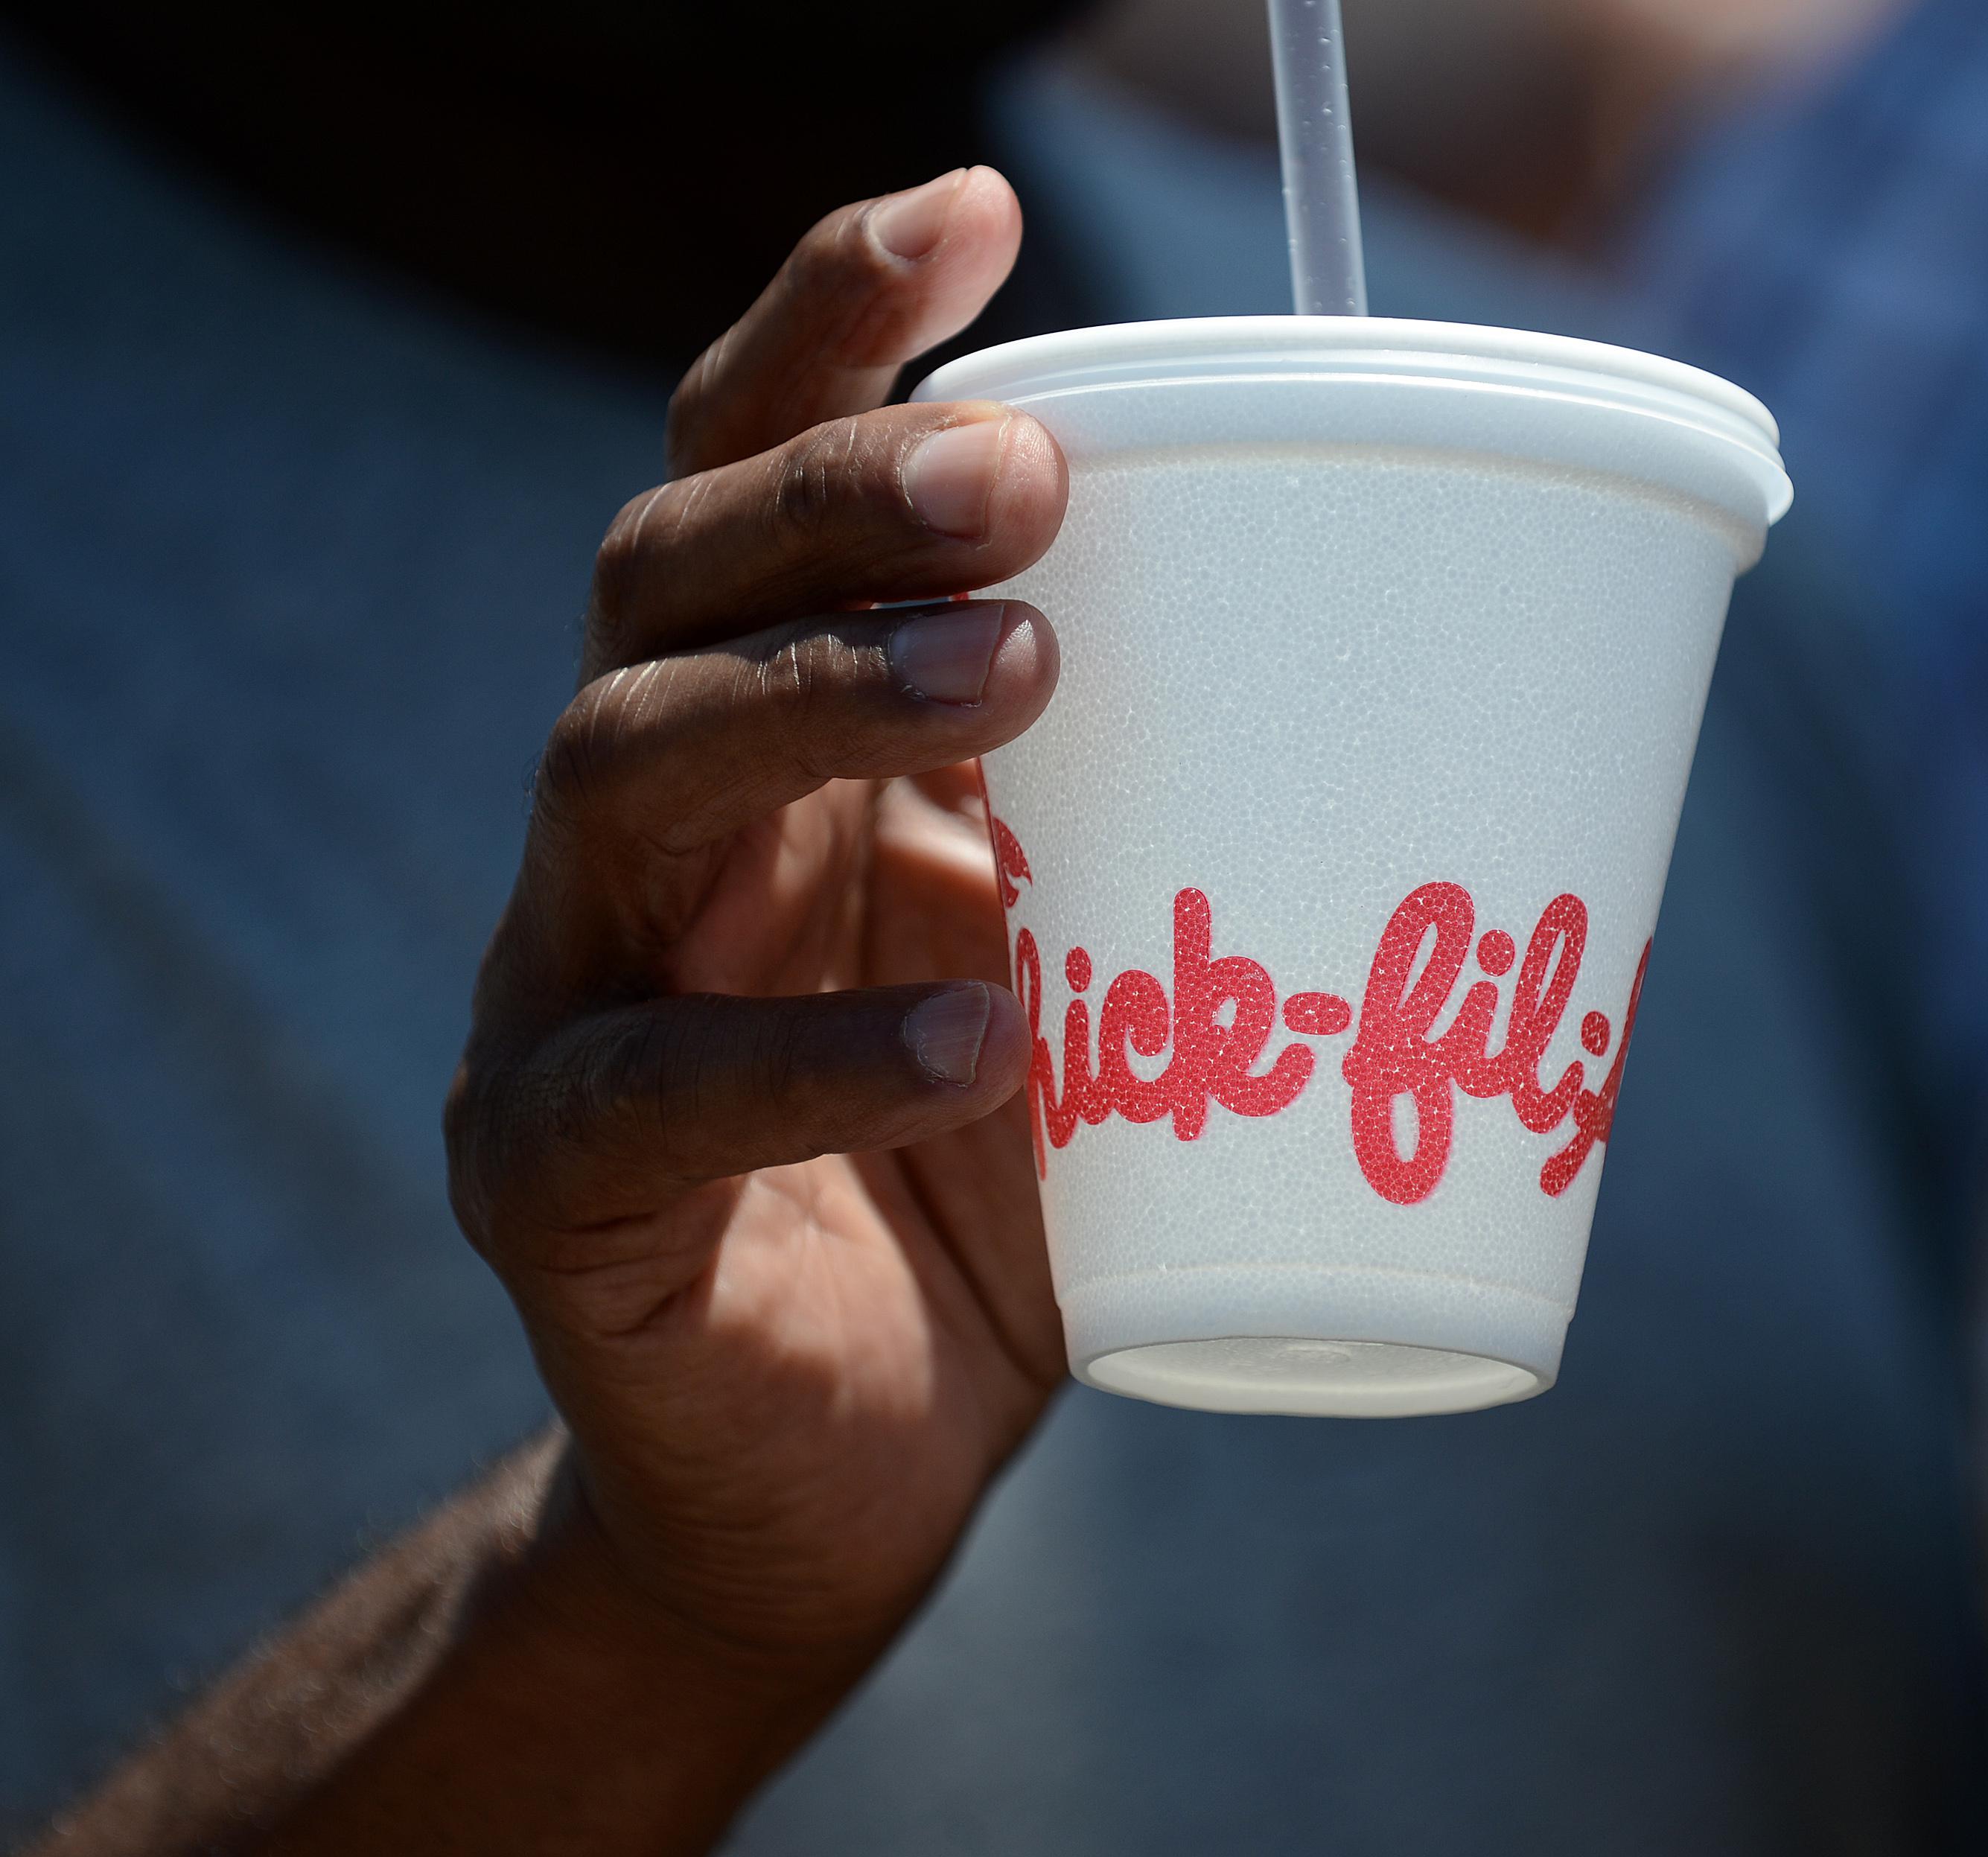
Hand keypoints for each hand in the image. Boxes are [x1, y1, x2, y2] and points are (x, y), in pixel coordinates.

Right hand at [445, 166, 1070, 1691]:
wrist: (844, 1481)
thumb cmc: (999, 1195)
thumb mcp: (1095, 974)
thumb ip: (1162, 829)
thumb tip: (1399, 681)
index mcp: (768, 746)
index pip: (748, 483)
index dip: (832, 335)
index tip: (976, 212)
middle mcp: (642, 837)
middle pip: (661, 580)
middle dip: (832, 494)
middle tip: (1021, 472)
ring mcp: (568, 997)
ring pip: (619, 773)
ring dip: (818, 697)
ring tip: (1014, 674)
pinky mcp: (557, 1191)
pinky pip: (649, 1095)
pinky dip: (814, 1058)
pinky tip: (971, 1039)